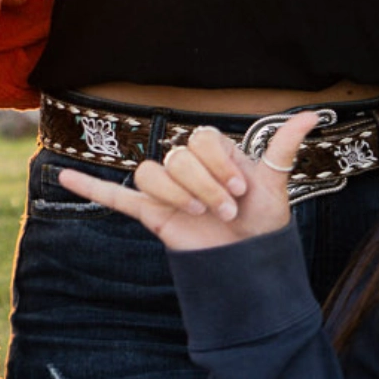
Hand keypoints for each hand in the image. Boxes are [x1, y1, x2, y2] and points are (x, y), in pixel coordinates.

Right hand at [57, 112, 321, 251]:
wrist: (249, 264)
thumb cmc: (262, 220)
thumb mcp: (275, 182)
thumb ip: (283, 146)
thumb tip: (315, 114)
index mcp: (210, 151)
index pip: (198, 139)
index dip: (218, 162)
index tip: (242, 187)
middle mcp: (184, 165)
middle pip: (174, 157)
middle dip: (204, 184)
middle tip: (228, 210)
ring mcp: (165, 189)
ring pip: (150, 173)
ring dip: (176, 195)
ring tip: (199, 216)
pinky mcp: (150, 212)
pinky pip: (114, 196)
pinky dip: (88, 187)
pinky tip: (64, 176)